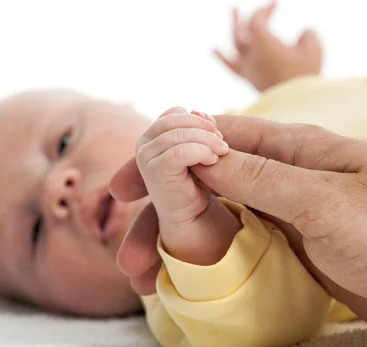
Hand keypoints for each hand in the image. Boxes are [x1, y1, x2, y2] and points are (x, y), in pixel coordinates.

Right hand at [111, 114, 366, 346]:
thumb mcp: (325, 200)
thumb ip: (258, 176)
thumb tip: (195, 154)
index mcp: (293, 150)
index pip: (212, 141)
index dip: (161, 160)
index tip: (121, 186)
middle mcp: (285, 178)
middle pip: (206, 185)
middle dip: (161, 212)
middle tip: (127, 246)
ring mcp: (289, 216)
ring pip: (218, 219)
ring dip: (178, 243)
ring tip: (147, 277)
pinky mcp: (297, 250)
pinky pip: (240, 247)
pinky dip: (207, 260)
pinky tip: (187, 279)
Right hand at [133, 107, 227, 227]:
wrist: (191, 214)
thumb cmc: (197, 180)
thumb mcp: (199, 147)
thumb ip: (198, 129)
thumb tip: (200, 112)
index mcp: (153, 134)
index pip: (175, 112)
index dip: (198, 120)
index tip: (217, 134)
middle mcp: (144, 143)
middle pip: (175, 120)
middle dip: (203, 128)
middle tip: (222, 143)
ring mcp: (146, 157)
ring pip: (178, 135)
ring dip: (205, 140)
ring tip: (221, 152)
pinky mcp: (153, 171)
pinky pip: (178, 152)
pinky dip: (199, 152)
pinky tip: (212, 160)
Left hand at [214, 1, 321, 90]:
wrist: (296, 105)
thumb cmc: (305, 77)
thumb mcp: (314, 50)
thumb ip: (307, 36)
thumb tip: (303, 34)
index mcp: (264, 44)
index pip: (256, 20)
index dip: (264, 10)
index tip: (275, 4)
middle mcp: (251, 55)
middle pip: (243, 30)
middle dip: (248, 16)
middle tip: (249, 5)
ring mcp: (248, 67)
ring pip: (236, 44)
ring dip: (235, 27)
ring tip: (234, 12)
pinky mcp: (249, 78)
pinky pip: (232, 65)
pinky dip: (222, 57)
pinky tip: (213, 50)